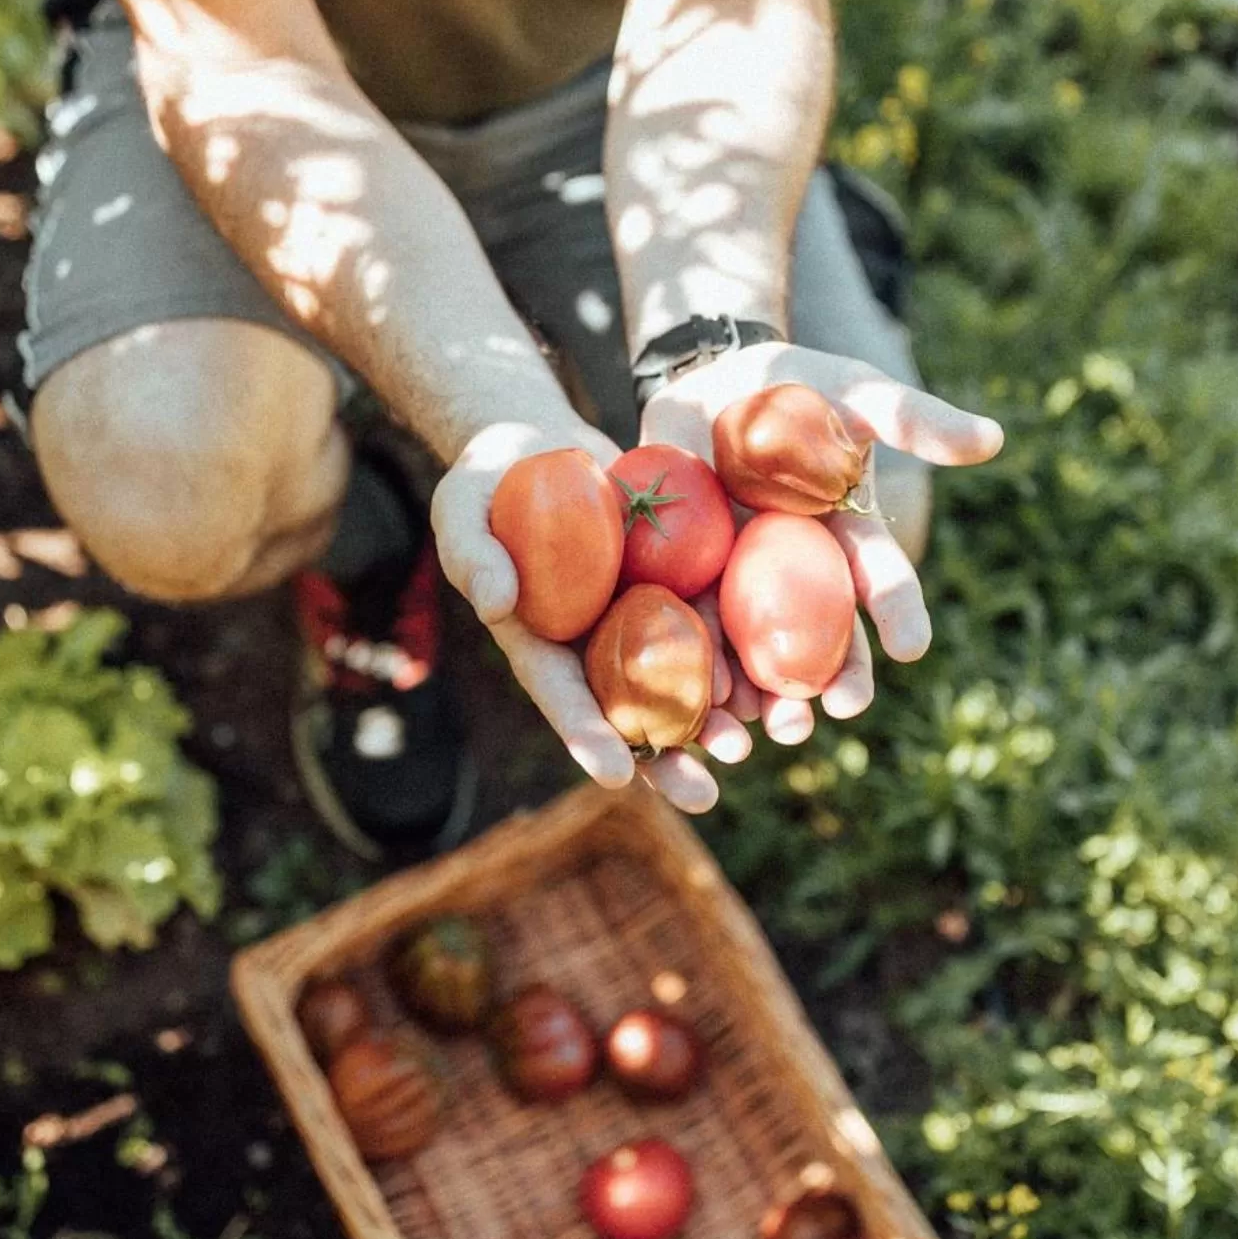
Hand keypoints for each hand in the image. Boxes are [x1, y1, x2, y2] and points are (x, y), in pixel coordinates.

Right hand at [433, 420, 752, 811]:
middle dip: (665, 756)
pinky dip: (741, 652)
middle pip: (630, 709)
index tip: (612, 774)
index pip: (562, 694)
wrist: (538, 445)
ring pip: (681, 678)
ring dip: (715, 718)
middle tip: (703, 794)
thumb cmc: (484, 482)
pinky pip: (712, 618)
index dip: (585, 733)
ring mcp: (638, 615)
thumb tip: (497, 602)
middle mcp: (593, 642)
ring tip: (749, 747)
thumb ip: (474, 554)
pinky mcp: (676, 579)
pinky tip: (775, 681)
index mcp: (540, 641)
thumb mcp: (462, 509)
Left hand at [639, 343, 1003, 741]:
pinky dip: (702, 670)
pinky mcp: (686, 581)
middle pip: (823, 635)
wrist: (706, 378)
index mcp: (846, 536)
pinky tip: (704, 706)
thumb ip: (912, 418)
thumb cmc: (791, 384)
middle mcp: (799, 572)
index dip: (898, 612)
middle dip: (834, 677)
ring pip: (760, 650)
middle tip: (840, 710)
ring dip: (769, 695)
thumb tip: (992, 441)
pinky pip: (695, 631)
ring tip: (774, 728)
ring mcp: (742, 581)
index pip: (879, 578)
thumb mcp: (852, 392)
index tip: (912, 647)